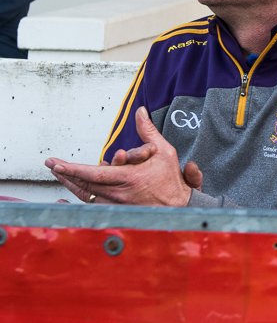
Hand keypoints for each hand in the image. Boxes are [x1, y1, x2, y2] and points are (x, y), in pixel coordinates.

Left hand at [45, 107, 195, 206]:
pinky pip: (92, 205)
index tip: (57, 164)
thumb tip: (140, 112)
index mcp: (128, 178)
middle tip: (52, 164)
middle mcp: (118, 194)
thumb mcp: (164, 151)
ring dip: (71, 184)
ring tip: (59, 174)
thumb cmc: (171, 179)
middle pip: (84, 185)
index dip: (73, 170)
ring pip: (86, 195)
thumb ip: (148, 131)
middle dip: (66, 174)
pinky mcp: (116, 211)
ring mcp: (115, 204)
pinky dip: (79, 198)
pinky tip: (69, 193)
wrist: (179, 205)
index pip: (94, 174)